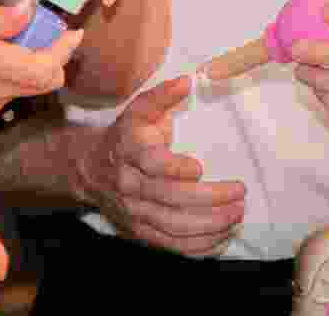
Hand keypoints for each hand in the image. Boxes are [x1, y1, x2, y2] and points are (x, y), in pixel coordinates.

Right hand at [0, 0, 82, 116]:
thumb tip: (28, 12)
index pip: (47, 69)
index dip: (65, 51)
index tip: (73, 32)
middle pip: (46, 83)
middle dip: (55, 58)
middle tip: (47, 33)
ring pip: (29, 89)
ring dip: (35, 66)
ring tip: (18, 39)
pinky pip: (9, 93)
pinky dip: (16, 75)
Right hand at [76, 76, 245, 256]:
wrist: (89, 169)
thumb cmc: (125, 136)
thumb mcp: (138, 110)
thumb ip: (162, 95)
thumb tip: (187, 81)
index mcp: (129, 151)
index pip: (151, 164)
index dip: (175, 168)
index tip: (200, 167)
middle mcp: (129, 185)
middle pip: (170, 198)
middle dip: (209, 199)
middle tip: (239, 192)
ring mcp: (134, 212)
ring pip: (173, 226)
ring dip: (210, 224)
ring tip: (237, 214)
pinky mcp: (141, 231)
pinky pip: (172, 245)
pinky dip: (199, 246)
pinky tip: (222, 236)